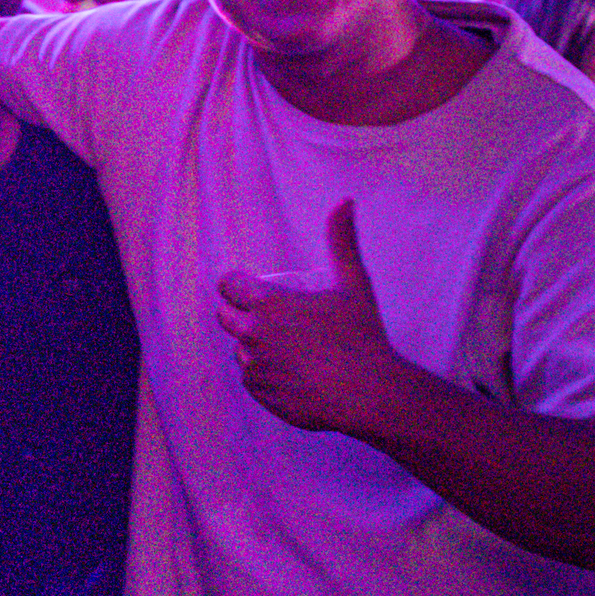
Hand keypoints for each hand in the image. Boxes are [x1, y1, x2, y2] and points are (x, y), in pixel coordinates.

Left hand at [216, 202, 406, 438]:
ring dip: (253, 345)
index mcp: (269, 305)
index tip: (248, 287)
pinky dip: (266, 374)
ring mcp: (254, 367)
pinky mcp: (260, 394)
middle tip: (270, 317)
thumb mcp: (354, 283)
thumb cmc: (361, 336)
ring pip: (240, 349)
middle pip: (225, 317)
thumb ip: (342, 241)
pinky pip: (253, 378)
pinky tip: (290, 373)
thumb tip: (345, 201)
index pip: (228, 286)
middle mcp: (253, 335)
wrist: (368, 394)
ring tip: (286, 347)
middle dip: (240, 313)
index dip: (236, 284)